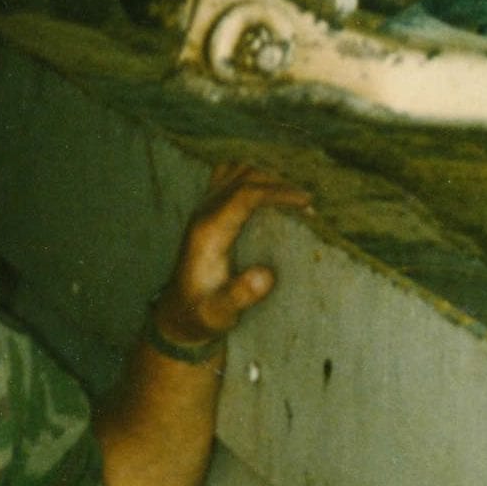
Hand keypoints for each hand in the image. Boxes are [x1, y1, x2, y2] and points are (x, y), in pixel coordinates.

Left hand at [152, 162, 310, 345]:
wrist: (177, 314)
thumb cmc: (201, 314)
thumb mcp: (219, 313)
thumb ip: (239, 296)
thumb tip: (265, 275)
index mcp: (208, 232)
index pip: (244, 194)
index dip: (278, 192)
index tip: (307, 203)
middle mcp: (204, 214)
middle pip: (244, 176)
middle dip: (279, 184)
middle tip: (308, 207)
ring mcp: (204, 209)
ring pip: (236, 171)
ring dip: (267, 177)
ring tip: (295, 198)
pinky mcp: (208, 211)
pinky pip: (230, 178)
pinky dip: (255, 177)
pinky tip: (274, 194)